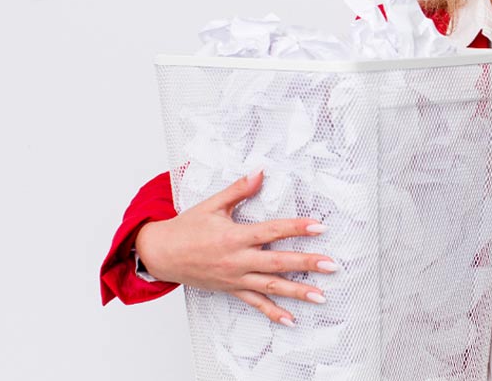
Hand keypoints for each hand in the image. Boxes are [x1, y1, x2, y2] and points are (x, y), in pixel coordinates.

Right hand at [134, 169, 336, 325]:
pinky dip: (274, 313)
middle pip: (278, 263)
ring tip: (321, 296)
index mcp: (234, 237)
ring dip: (298, 292)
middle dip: (306, 264)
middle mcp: (237, 260)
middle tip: (331, 265)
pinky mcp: (231, 290)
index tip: (319, 226)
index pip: (272, 231)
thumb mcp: (212, 205)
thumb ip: (239, 189)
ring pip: (271, 287)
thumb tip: (260, 172)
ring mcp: (235, 278)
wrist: (160, 254)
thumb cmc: (186, 228)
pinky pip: (255, 304)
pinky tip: (291, 320)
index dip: (297, 228)